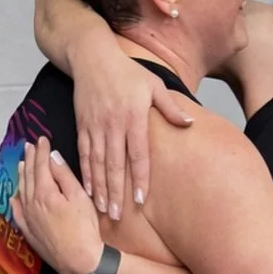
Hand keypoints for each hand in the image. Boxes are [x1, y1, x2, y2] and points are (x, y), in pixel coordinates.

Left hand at [12, 138, 104, 273]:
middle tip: (30, 146)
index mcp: (45, 193)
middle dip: (30, 159)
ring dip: (22, 175)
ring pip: (21, 190)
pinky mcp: (29, 232)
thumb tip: (54, 158)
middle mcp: (32, 204)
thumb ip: (65, 176)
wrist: (80, 261)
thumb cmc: (85, 231)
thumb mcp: (81, 198)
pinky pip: (17, 212)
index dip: (42, 151)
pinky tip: (15, 196)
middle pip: (29, 175)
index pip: (41, 165)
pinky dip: (16, 200)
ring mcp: (28, 218)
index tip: (42, 140)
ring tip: (22, 163)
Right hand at [74, 47, 192, 220]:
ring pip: (97, 163)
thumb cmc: (127, 71)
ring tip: (103, 210)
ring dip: (100, 188)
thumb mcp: (154, 84)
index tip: (142, 200)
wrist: (92, 56)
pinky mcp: (82, 125)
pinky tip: (88, 190)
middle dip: (116, 193)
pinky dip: (85, 174)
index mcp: (133, 117)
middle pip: (115, 165)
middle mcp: (113, 124)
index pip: (138, 154)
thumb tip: (190, 123)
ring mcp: (95, 126)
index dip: (140, 178)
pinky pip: (84, 154)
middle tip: (118, 216)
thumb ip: (170, 107)